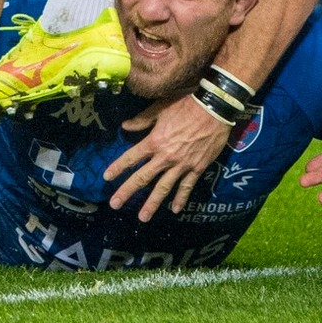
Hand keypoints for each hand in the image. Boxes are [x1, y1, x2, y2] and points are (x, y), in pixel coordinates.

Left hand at [103, 94, 231, 220]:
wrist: (214, 108)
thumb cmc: (186, 105)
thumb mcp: (161, 108)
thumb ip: (142, 120)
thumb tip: (124, 126)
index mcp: (154, 141)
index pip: (131, 158)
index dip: (118, 167)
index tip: (106, 178)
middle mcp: (165, 157)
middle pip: (143, 177)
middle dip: (127, 191)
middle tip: (114, 204)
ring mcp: (181, 165)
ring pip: (163, 188)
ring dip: (152, 203)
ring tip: (142, 217)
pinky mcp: (197, 168)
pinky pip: (187, 186)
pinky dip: (181, 198)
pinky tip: (175, 210)